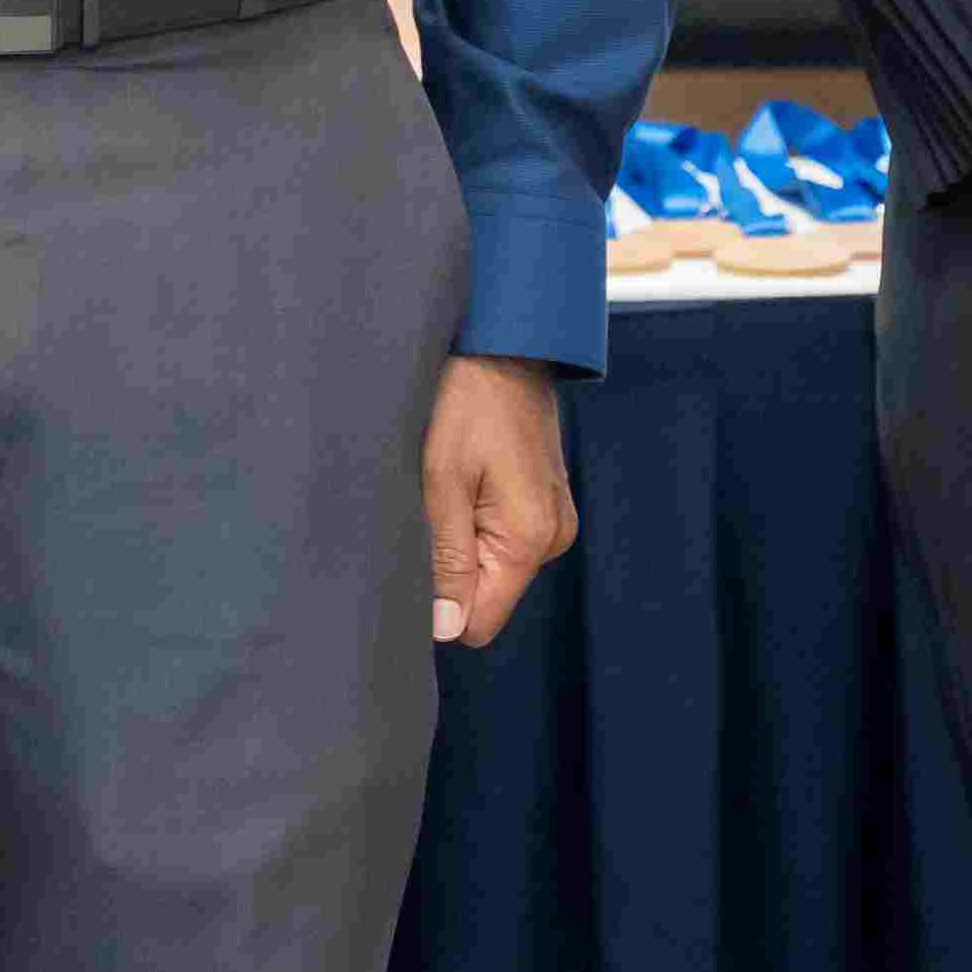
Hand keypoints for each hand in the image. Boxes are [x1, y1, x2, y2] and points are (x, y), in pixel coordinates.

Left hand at [422, 355, 576, 648]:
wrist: (506, 342)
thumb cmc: (469, 400)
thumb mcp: (441, 479)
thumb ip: (445, 559)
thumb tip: (445, 629)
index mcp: (530, 539)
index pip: (479, 621)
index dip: (441, 602)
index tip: (418, 551)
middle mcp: (552, 537)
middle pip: (486, 592)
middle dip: (451, 563)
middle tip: (433, 503)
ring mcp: (554, 519)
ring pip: (492, 563)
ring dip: (463, 536)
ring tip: (452, 481)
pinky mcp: (546, 501)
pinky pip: (504, 535)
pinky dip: (478, 517)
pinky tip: (469, 475)